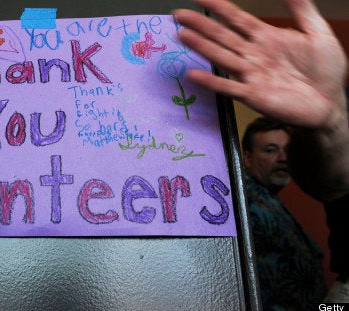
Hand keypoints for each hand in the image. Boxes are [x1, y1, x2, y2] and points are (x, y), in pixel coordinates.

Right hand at [174, 0, 346, 130]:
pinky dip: (211, 81)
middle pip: (221, 36)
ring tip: (182, 35)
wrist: (332, 101)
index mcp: (266, 37)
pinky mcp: (252, 95)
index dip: (218, 7)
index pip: (237, 18)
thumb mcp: (317, 32)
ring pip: (220, 57)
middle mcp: (253, 54)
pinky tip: (193, 74)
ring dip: (201, 46)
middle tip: (179, 15)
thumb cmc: (325, 69)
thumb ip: (301, 9)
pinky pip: (228, 87)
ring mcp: (250, 74)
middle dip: (200, 24)